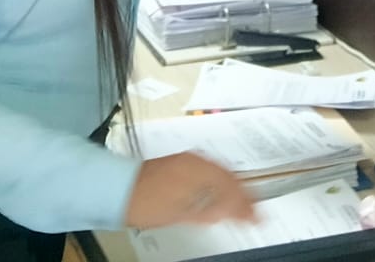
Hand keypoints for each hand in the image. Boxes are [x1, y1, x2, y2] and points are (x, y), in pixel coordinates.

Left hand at [125, 152, 258, 227]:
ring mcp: (188, 159)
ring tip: (242, 202)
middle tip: (254, 210)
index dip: (246, 203)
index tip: (256, 216)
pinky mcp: (181, 162)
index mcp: (199, 170)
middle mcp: (196, 160)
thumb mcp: (182, 214)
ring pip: (220, 172)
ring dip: (233, 187)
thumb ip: (209, 211)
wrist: (118, 189)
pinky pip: (209, 169)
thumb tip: (228, 213)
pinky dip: (219, 181)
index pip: (232, 186)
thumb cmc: (145, 201)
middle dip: (244, 193)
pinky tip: (220, 191)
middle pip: (229, 176)